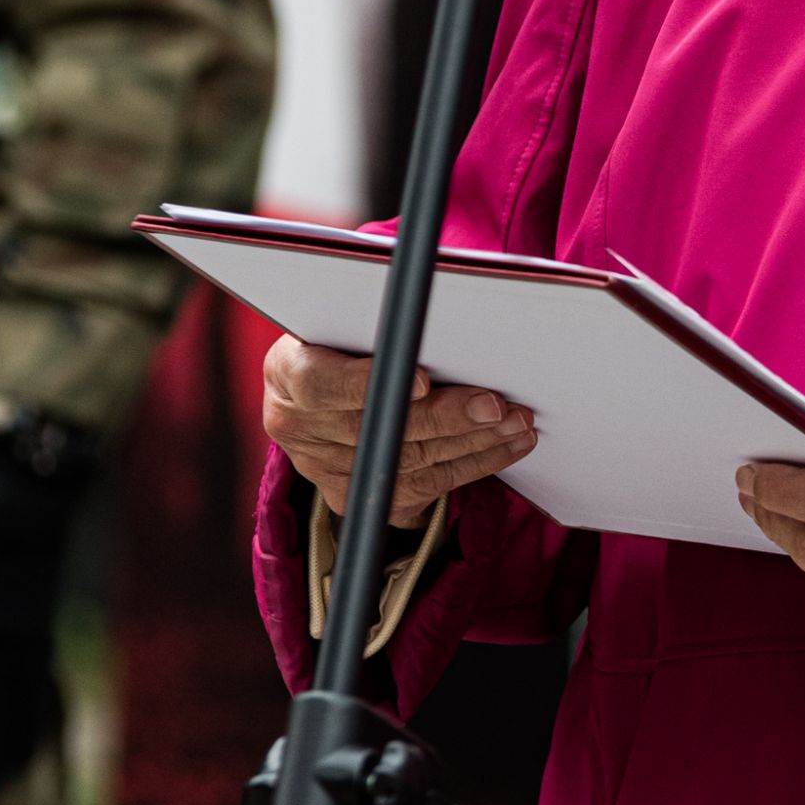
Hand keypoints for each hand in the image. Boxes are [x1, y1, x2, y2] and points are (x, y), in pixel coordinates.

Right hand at [262, 335, 535, 525]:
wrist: (319, 383)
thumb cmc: (345, 334)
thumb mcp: (345, 316)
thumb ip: (380, 323)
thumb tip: (432, 309)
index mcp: (286, 372)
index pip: (320, 383)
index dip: (367, 384)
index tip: (421, 380)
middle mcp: (296, 427)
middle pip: (378, 430)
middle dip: (447, 417)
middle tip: (498, 405)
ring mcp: (323, 468)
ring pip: (408, 462)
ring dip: (473, 443)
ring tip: (519, 423)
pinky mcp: (354, 496)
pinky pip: (422, 488)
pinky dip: (472, 464)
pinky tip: (507, 445)